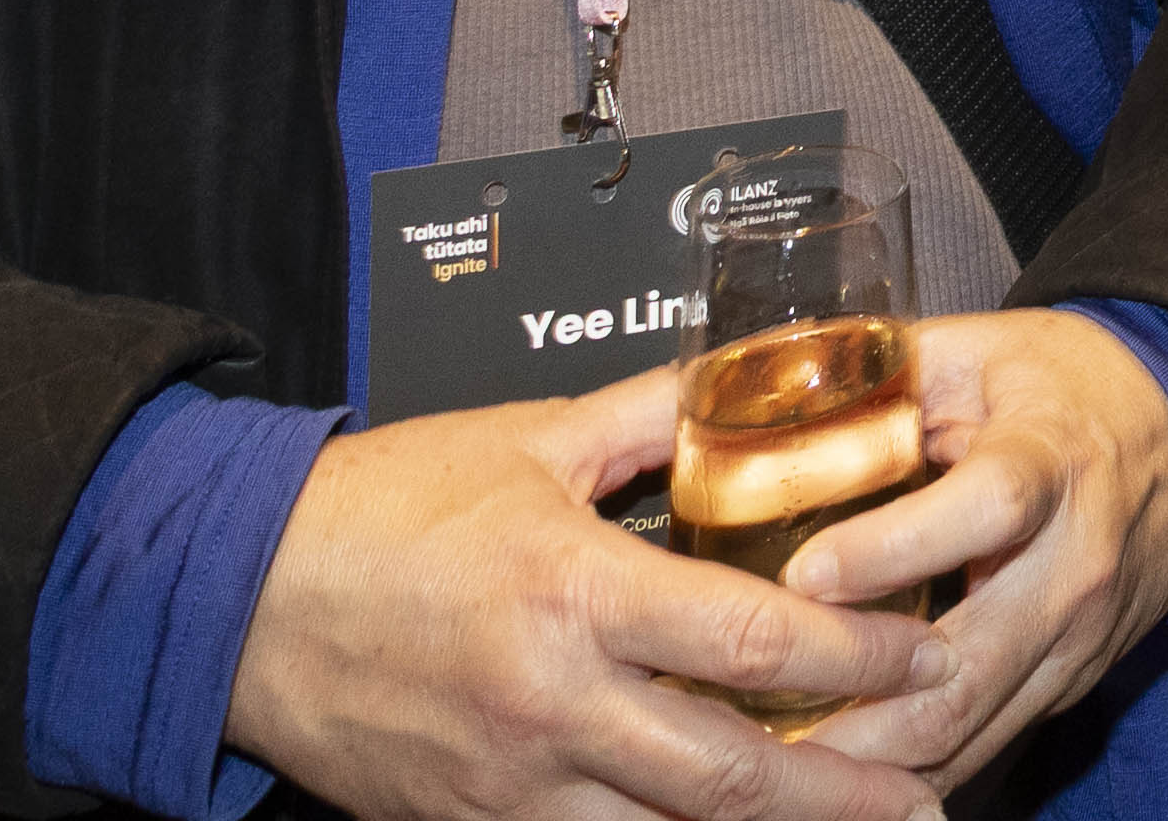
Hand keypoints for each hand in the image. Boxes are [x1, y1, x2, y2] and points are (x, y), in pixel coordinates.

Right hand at [221, 374, 935, 820]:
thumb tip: (745, 386)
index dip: (857, 662)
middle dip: (847, 796)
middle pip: (730, 777)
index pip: (753, 645)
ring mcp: (511, 781)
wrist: (234, 599)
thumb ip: (648, 419)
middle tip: (933, 795)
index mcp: (574, 591)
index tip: (925, 658)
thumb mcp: (526, 440)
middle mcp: (551, 702)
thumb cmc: (378, 511)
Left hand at [770, 313, 1167, 789]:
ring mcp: (1078, 638)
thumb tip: (762, 386)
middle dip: (860, 715)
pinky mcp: (1073, 680)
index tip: (803, 576)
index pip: (985, 509)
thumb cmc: (1072, 385)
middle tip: (760, 729)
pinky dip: (914, 766)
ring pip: (972, 729)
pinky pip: (989, 743)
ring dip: (875, 761)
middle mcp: (1073, 564)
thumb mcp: (980, 350)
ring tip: (783, 768)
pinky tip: (843, 772)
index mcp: (1050, 462)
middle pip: (969, 667)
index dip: (892, 548)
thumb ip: (879, 370)